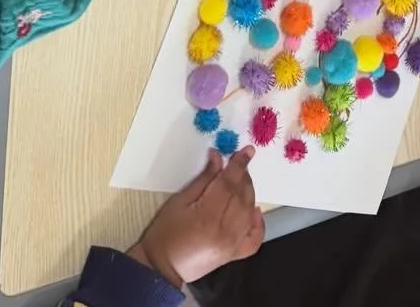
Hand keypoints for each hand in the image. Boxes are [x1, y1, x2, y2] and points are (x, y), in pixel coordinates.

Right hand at [128, 145, 264, 284]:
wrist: (161, 269)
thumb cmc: (165, 233)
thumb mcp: (179, 201)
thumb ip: (203, 179)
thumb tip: (218, 157)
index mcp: (208, 216)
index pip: (229, 184)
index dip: (239, 165)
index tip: (247, 150)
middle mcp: (225, 231)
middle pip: (241, 196)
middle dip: (243, 175)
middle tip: (240, 161)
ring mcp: (232, 246)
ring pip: (249, 213)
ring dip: (249, 193)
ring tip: (242, 180)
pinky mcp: (233, 255)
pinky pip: (254, 239)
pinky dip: (258, 223)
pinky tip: (254, 210)